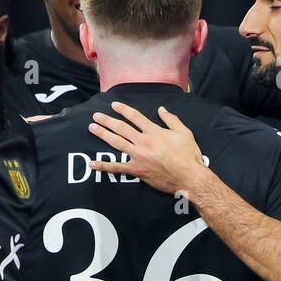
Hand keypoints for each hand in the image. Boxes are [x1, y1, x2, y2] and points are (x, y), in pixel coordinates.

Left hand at [89, 102, 205, 194]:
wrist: (188, 176)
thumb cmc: (188, 155)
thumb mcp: (184, 132)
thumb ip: (171, 120)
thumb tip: (161, 109)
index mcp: (154, 132)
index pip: (135, 117)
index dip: (123, 109)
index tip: (114, 105)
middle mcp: (143, 142)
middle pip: (122, 128)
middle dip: (107, 120)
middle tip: (96, 116)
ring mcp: (138, 156)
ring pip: (117, 143)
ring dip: (103, 134)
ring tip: (92, 128)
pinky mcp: (136, 170)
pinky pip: (117, 168)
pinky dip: (104, 166)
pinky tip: (92, 164)